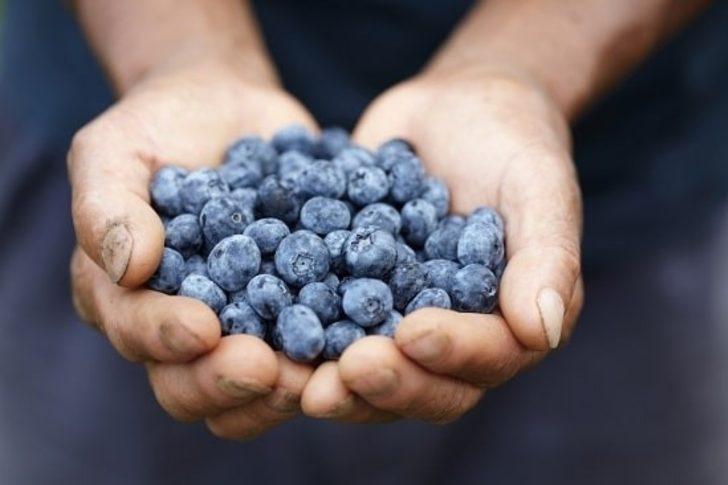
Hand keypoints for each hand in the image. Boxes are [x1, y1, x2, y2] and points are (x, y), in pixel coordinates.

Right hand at [69, 56, 315, 439]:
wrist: (227, 106)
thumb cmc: (158, 127)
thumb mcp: (115, 152)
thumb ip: (107, 208)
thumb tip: (130, 267)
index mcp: (127, 299)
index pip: (139, 334)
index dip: (166, 339)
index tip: (203, 329)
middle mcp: (185, 323)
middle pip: (194, 382)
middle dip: (228, 381)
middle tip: (268, 369)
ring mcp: (246, 320)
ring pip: (256, 382)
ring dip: (286, 386)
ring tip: (319, 371)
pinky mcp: (298, 304)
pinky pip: (319, 336)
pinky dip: (339, 344)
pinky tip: (366, 335)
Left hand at [301, 69, 583, 422]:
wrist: (456, 110)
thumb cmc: (512, 142)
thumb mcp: (540, 185)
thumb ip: (548, 256)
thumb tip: (542, 331)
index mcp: (507, 324)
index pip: (487, 357)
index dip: (453, 353)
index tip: (413, 334)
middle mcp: (452, 337)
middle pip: (423, 384)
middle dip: (386, 382)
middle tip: (345, 371)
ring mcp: (396, 321)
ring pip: (367, 370)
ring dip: (332, 378)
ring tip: (292, 372)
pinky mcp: (349, 297)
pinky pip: (322, 322)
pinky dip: (292, 328)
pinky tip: (256, 322)